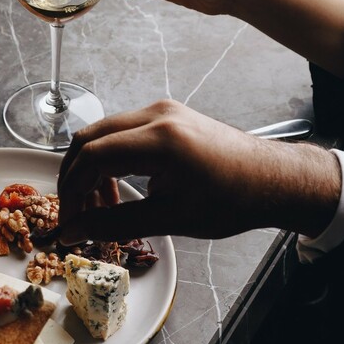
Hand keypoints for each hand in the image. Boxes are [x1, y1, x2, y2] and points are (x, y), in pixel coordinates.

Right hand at [56, 100, 340, 243]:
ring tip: (100, 207)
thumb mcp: (170, 220)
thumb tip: (73, 233)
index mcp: (160, 139)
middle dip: (74, 178)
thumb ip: (114, 225)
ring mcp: (162, 110)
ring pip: (102, 133)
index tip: (70, 220)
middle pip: (89, 138)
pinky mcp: (167, 115)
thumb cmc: (232, 201)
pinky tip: (118, 188)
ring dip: (91, 168)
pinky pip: (121, 132)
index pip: (92, 156)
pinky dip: (109, 159)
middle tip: (76, 213)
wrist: (273, 180)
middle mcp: (157, 115)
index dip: (72, 190)